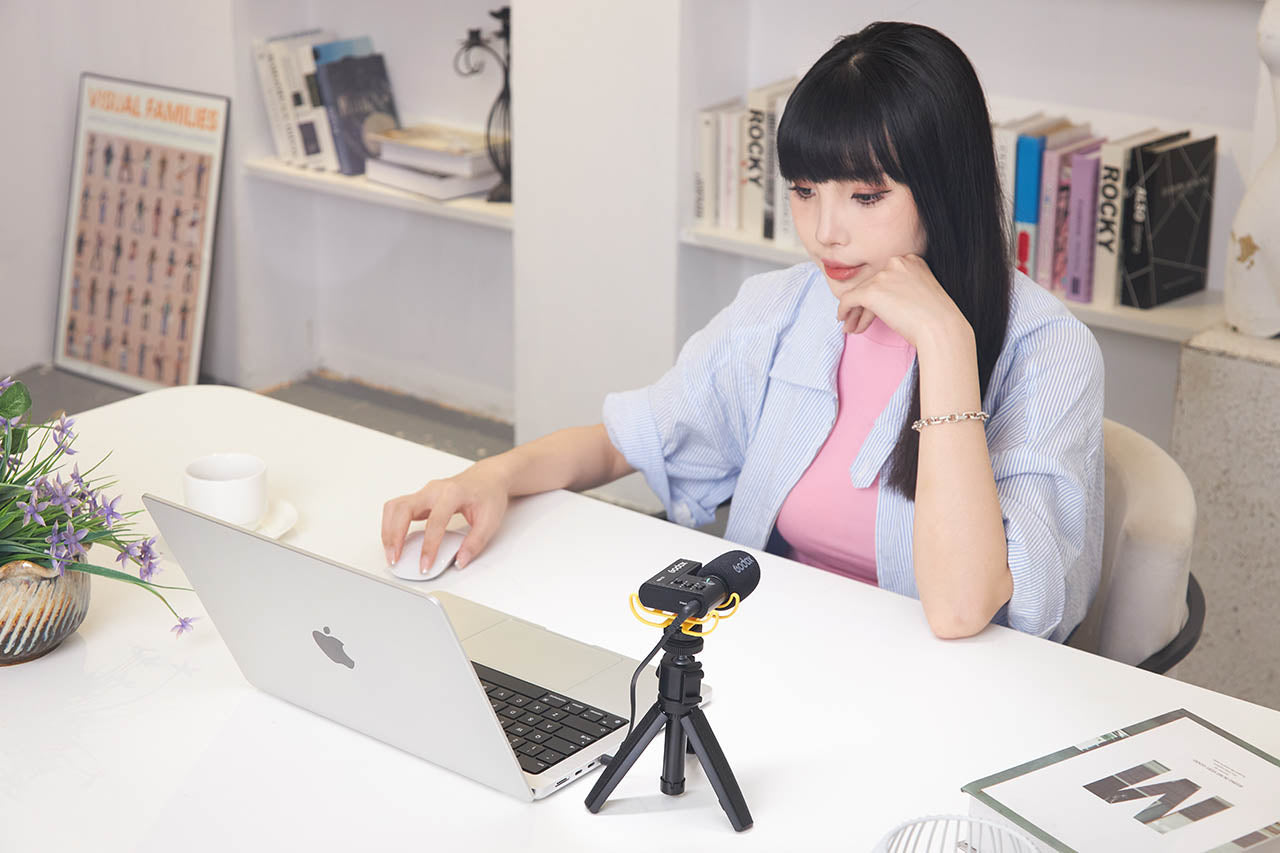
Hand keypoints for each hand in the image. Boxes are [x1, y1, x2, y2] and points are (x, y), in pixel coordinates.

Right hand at [381, 461, 509, 573]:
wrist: (488, 478)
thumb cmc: (489, 495)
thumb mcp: (490, 521)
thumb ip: (475, 543)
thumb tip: (460, 561)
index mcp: (452, 493)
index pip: (435, 522)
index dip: (428, 547)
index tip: (425, 565)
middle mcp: (434, 490)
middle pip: (403, 509)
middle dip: (395, 536)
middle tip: (395, 559)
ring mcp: (424, 492)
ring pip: (394, 507)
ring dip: (388, 530)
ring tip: (391, 552)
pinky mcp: (419, 498)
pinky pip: (397, 509)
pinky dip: (390, 525)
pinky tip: (394, 540)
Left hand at [835, 254, 968, 349]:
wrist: (940, 328)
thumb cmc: (936, 318)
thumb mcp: (921, 294)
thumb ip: (902, 289)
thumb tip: (880, 300)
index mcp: (912, 260)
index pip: (886, 276)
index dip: (879, 296)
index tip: (875, 310)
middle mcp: (896, 262)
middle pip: (872, 284)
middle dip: (864, 305)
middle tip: (857, 320)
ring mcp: (883, 275)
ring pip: (859, 292)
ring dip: (855, 311)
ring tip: (852, 326)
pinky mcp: (871, 291)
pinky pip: (848, 299)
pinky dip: (843, 310)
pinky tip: (843, 320)